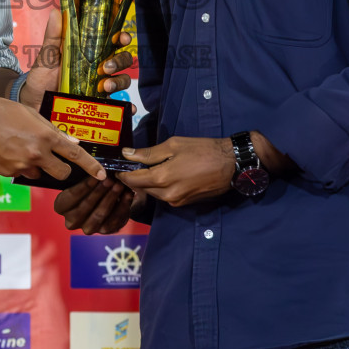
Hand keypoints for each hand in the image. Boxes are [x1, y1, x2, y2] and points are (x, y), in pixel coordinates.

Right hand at [0, 97, 106, 182]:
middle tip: (53, 159)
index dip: (91, 166)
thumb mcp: (30, 113)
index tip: (102, 175)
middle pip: (62, 174)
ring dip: (36, 166)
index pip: (75, 155)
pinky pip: (20, 174)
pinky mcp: (7, 173)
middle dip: (61, 170)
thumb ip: (53, 130)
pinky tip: (7, 151)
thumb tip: (72, 141)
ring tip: (20, 148)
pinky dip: (18, 166)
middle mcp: (36, 154)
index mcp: (45, 135)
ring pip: (39, 174)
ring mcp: (21, 166)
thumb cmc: (0, 111)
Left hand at [22, 11, 133, 110]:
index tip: (121, 38)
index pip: (112, 41)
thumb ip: (53, 35)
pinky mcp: (99, 104)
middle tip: (106, 67)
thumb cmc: (41, 78)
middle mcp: (98, 68)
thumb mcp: (47, 56)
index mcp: (89, 52)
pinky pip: (119, 105)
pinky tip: (128, 109)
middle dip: (120, 61)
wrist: (34, 103)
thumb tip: (55, 12)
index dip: (122, 37)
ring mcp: (100, 86)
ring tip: (105, 87)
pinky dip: (127, 107)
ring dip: (119, 81)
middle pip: (123, 59)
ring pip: (123, 80)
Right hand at [54, 176, 137, 234]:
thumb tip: (96, 165)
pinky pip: (114, 220)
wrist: (101, 199)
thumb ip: (85, 174)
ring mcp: (87, 228)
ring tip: (119, 185)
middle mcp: (71, 221)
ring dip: (111, 198)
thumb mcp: (81, 178)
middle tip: (110, 179)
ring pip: (100, 214)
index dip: (85, 185)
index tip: (97, 174)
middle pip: (85, 206)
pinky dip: (123, 206)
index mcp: (61, 206)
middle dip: (99, 192)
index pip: (72, 196)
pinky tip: (128, 194)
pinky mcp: (104, 231)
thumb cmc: (88, 185)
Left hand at [118, 136, 234, 206]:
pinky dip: (160, 187)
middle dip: (134, 178)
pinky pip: (165, 196)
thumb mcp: (174, 145)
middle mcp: (167, 194)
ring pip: (153, 193)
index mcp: (162, 178)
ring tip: (147, 168)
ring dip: (147, 183)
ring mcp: (177, 201)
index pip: (133, 180)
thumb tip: (127, 154)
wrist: (231, 164)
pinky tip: (164, 175)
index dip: (123, 173)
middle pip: (142, 188)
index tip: (117, 166)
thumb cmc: (203, 150)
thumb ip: (149, 153)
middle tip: (131, 165)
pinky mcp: (185, 203)